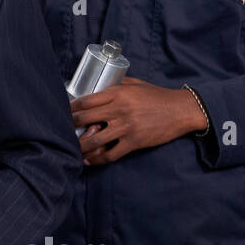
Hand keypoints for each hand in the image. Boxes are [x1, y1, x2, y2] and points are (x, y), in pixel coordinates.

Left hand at [72, 77, 207, 164]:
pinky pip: (110, 154)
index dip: (71, 107)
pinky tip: (89, 160)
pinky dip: (97, 159)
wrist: (181, 110)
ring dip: (80, 145)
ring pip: (94, 139)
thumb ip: (115, 85)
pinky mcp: (134, 142)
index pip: (86, 101)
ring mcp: (126, 127)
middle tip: (62, 128)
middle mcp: (119, 110)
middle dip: (70, 125)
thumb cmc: (157, 95)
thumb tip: (96, 87)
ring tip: (72, 147)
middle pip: (85, 119)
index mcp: (118, 93)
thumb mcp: (135, 84)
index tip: (63, 111)